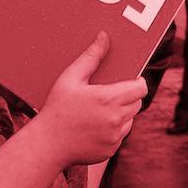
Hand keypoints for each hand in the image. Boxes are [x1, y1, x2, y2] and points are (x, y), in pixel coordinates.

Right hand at [33, 33, 143, 167]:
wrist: (47, 144)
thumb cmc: (57, 108)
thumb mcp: (70, 78)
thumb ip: (91, 57)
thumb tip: (104, 37)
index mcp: (109, 99)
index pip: (140, 88)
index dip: (138, 82)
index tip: (131, 80)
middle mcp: (115, 119)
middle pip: (137, 104)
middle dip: (128, 97)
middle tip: (110, 94)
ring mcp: (114, 137)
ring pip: (129, 120)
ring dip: (121, 114)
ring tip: (100, 110)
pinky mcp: (110, 149)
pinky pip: (119, 136)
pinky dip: (112, 130)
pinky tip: (94, 126)